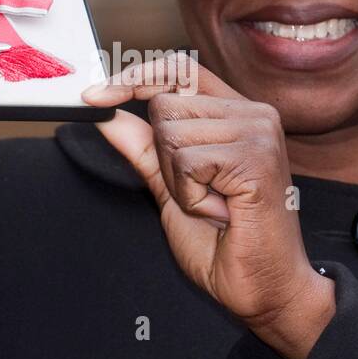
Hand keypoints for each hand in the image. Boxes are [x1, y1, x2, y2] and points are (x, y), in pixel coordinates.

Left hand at [81, 54, 334, 358]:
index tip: (93, 97)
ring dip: (179, 183)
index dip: (134, 78)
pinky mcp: (256, 158)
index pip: (179, 70)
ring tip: (216, 205)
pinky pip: (188, 163)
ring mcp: (258, 132)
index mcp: (238, 113)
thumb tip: (108, 114)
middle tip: (203, 194)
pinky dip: (191, 197)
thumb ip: (143, 149)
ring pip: (171, 135)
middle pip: (165, 105)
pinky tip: (223, 212)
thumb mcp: (171, 189)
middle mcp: (254, 114)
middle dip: (165, 158)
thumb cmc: (226, 245)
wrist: (264, 288)